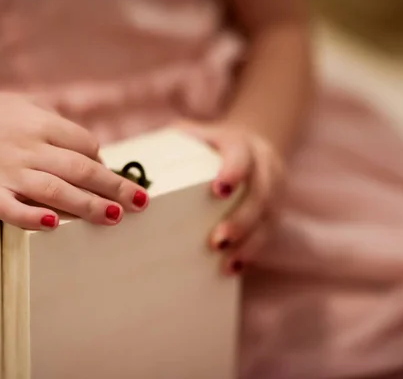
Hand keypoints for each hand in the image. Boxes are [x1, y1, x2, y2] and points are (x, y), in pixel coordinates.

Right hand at [0, 92, 149, 229]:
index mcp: (42, 123)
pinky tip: (54, 226)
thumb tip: (94, 154)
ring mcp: (8, 170)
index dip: (103, 163)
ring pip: (55, 190)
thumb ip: (58, 126)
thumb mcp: (27, 106)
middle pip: (80, 168)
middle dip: (114, 187)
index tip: (110, 178)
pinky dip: (31, 217)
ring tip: (115, 217)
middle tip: (141, 203)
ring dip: (87, 205)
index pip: (86, 145)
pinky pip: (10, 208)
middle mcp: (29, 147)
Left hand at [177, 120, 283, 275]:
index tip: (218, 190)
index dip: (234, 172)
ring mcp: (272, 193)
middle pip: (260, 195)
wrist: (253, 145)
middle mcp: (264, 168)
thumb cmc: (212, 144)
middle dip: (240, 219)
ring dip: (246, 242)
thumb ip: (171, 143)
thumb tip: (130, 163)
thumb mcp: (195, 134)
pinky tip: (231, 268)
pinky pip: (265, 236)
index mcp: (243, 145)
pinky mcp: (271, 214)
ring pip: (266, 220)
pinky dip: (249, 253)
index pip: (242, 156)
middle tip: (216, 240)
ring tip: (224, 261)